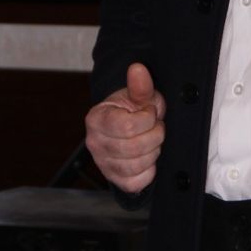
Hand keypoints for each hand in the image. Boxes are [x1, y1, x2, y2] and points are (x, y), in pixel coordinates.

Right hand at [85, 62, 165, 194]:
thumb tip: (138, 68)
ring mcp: (103, 163)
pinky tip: (147, 158)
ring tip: (152, 140)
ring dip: (153, 152)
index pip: (127, 126)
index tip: (150, 113)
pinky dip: (148, 171)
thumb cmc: (132, 111)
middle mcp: (94, 143)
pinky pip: (137, 182)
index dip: (148, 120)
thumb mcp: (138, 96)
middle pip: (134, 148)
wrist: (127, 129)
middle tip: (156, 127)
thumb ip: (140, 86)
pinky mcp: (114, 179)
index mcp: (96, 119)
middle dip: (155, 136)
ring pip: (137, 166)